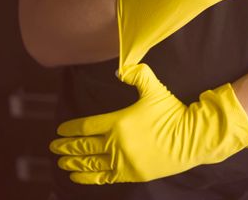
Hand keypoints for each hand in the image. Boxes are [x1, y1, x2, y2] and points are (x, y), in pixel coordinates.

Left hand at [49, 63, 247, 183]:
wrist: (192, 138)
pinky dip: (87, 178)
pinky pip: (103, 178)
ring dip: (74, 162)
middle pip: (84, 146)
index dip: (71, 129)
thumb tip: (121, 68)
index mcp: (118, 123)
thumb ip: (138, 75)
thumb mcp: (156, 90)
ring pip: (91, 164)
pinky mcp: (132, 175)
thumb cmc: (173, 113)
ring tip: (62, 161)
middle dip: (67, 147)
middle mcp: (116, 144)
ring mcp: (123, 161)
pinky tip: (76, 176)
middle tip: (54, 146)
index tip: (61, 130)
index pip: (87, 127)